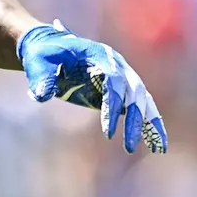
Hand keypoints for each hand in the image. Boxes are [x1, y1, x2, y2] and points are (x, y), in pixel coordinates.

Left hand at [19, 21, 167, 153]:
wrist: (49, 47)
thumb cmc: (43, 54)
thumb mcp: (38, 62)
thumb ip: (41, 77)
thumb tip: (40, 96)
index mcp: (100, 55)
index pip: (114, 80)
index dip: (113, 105)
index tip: (108, 132)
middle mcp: (117, 65)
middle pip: (134, 93)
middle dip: (134, 120)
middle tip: (127, 146)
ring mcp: (122, 77)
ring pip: (143, 101)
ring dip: (148, 123)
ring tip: (156, 149)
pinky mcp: (121, 90)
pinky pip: (141, 107)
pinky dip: (151, 123)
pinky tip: (158, 145)